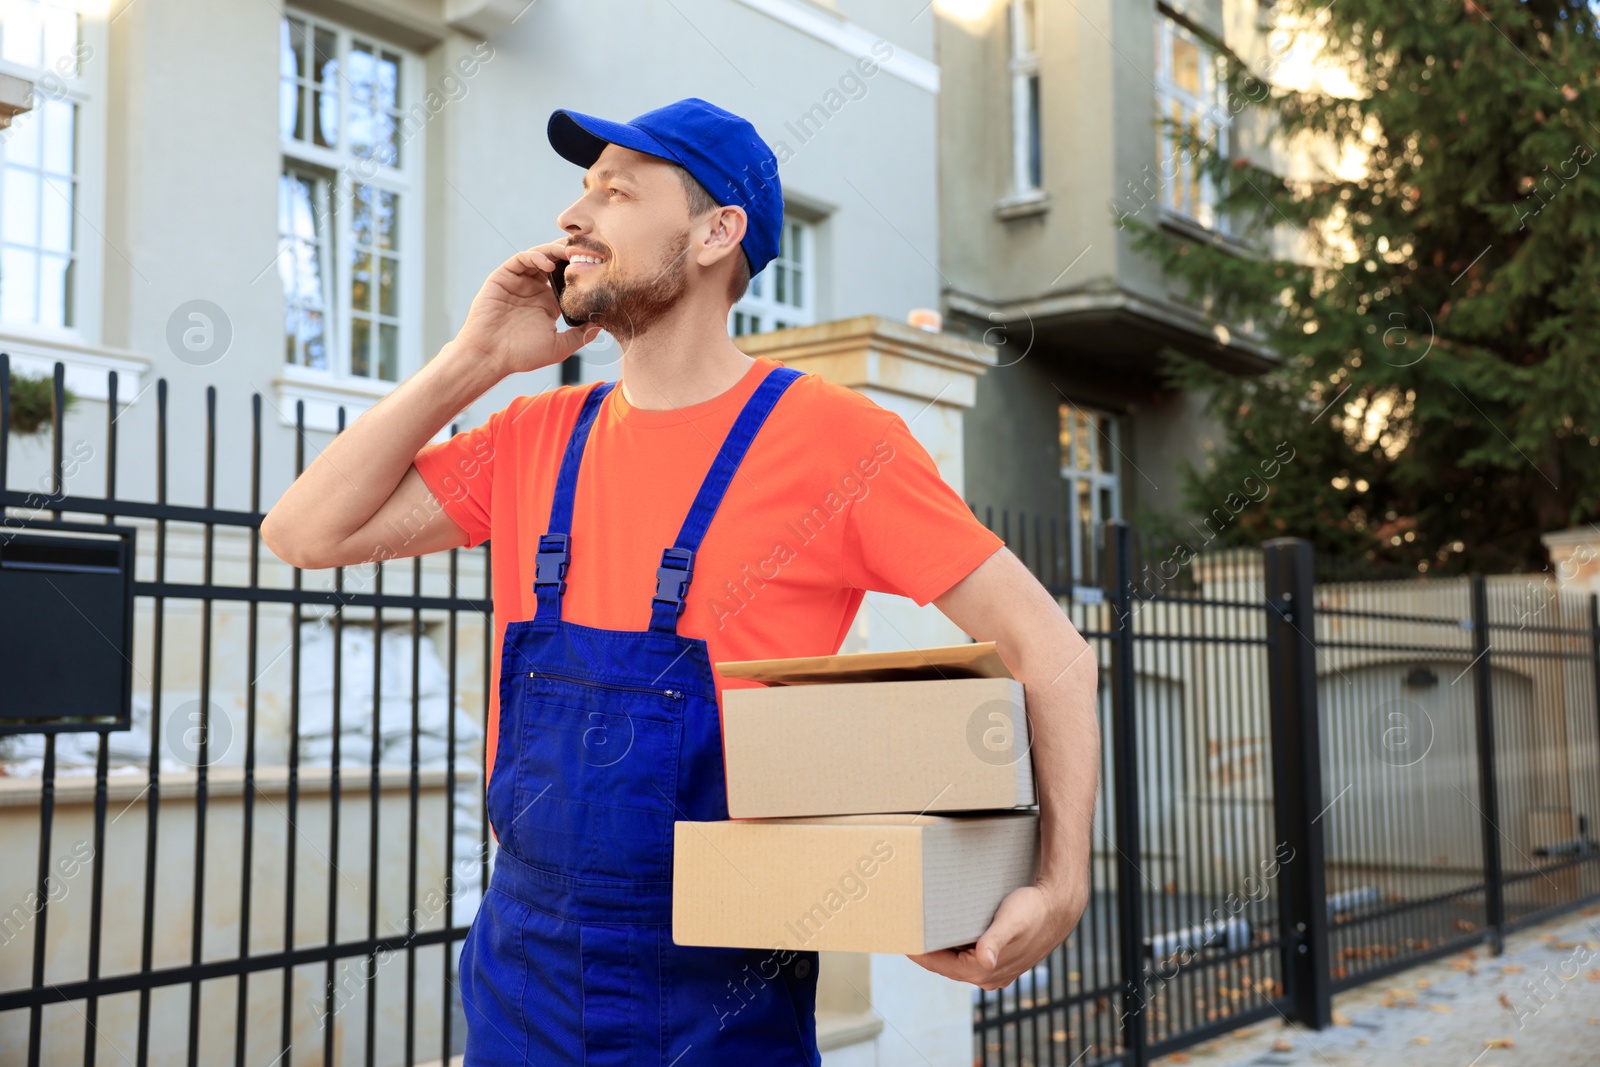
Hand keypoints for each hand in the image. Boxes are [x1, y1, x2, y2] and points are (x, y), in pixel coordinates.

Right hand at [453, 242, 598, 377]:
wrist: (489, 356)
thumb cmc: (521, 355)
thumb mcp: (559, 347)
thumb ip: (580, 336)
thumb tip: (603, 325)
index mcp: (549, 303)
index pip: (569, 280)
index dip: (583, 272)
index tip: (602, 269)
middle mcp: (535, 289)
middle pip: (557, 263)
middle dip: (572, 255)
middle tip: (589, 251)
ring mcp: (519, 281)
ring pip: (541, 256)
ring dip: (556, 251)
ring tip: (571, 253)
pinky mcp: (503, 277)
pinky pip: (521, 259)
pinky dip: (536, 257)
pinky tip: (549, 265)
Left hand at [906, 876, 1087, 990]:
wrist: (1059, 907)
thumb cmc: (1033, 911)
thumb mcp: (1010, 922)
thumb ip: (995, 942)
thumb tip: (985, 961)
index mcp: (983, 970)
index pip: (940, 966)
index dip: (919, 954)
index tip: (901, 941)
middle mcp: (988, 976)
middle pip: (946, 967)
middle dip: (926, 953)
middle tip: (906, 934)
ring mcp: (995, 970)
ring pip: (957, 963)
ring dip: (941, 951)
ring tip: (923, 933)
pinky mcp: (1001, 960)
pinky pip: (969, 957)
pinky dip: (956, 948)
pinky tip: (950, 934)